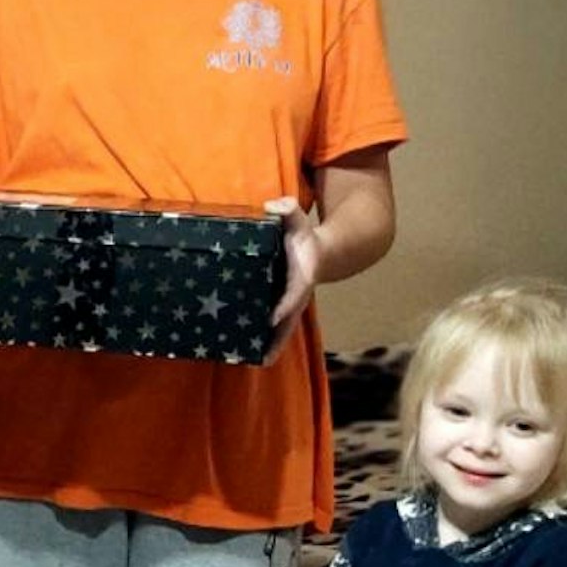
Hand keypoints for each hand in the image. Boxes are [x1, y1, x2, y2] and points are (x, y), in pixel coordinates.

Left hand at [264, 197, 320, 359]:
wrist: (320, 252)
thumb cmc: (304, 238)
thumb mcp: (298, 221)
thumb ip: (288, 210)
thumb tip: (274, 204)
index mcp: (302, 278)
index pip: (294, 294)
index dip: (285, 306)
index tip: (273, 317)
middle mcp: (296, 296)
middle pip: (288, 321)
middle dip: (276, 338)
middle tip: (263, 357)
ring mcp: (288, 305)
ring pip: (280, 330)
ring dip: (268, 345)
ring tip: (252, 362)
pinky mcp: (280, 308)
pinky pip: (272, 327)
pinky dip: (263, 340)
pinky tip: (246, 354)